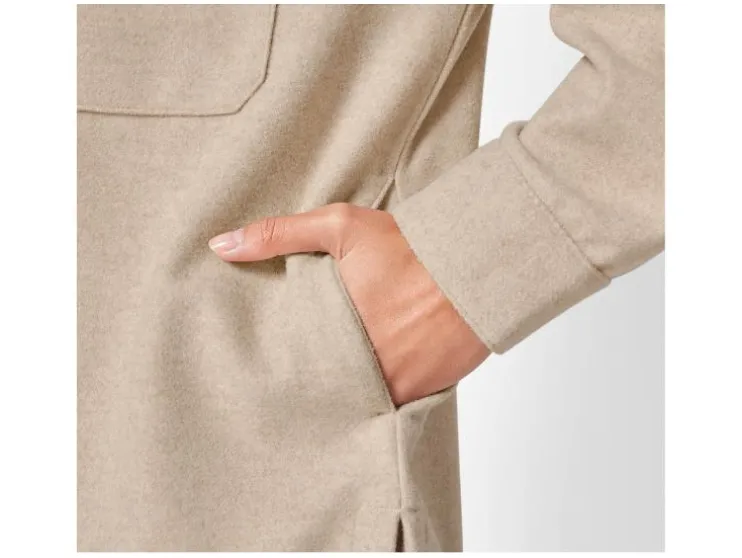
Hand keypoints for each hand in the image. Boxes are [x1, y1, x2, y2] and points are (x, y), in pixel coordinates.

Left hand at [208, 203, 489, 406]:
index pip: (287, 362)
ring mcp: (390, 387)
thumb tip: (220, 245)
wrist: (474, 268)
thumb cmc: (409, 247)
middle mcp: (357, 367)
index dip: (277, 364)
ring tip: (330, 382)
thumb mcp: (340, 227)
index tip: (266, 363)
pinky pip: (387, 407)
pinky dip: (377, 398)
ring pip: (351, 402)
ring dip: (342, 392)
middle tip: (295, 378)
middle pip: (318, 388)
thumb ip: (278, 235)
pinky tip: (373, 382)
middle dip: (308, 383)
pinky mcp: (419, 395)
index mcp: (330, 330)